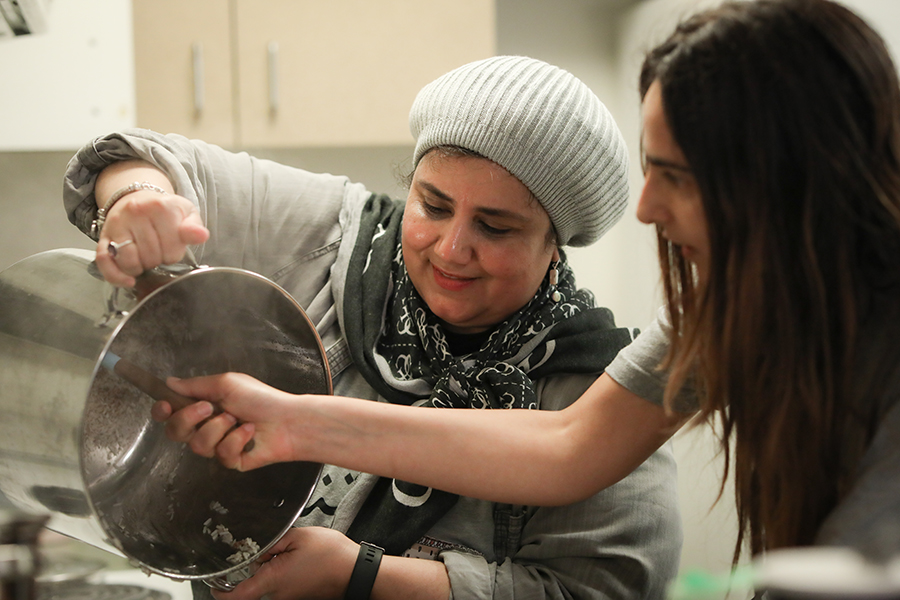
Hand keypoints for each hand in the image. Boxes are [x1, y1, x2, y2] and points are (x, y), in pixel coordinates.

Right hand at [96, 188, 208, 286]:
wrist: (138, 198)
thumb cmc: (165, 211)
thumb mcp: (186, 213)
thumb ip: (193, 227)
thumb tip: (201, 235)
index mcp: (160, 207)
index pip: (172, 248)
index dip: (175, 254)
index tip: (174, 248)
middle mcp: (136, 212)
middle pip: (150, 256)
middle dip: (158, 260)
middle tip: (159, 251)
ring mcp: (117, 224)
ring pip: (128, 260)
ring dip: (140, 268)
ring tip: (146, 259)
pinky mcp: (104, 237)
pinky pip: (104, 261)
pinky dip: (116, 275)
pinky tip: (129, 280)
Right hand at [151, 372, 303, 469]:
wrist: (287, 420)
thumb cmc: (261, 399)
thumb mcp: (226, 384)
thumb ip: (195, 385)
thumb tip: (169, 383)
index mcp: (203, 406)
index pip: (170, 412)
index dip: (162, 410)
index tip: (165, 405)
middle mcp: (206, 426)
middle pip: (175, 431)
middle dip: (189, 418)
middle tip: (209, 408)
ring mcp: (217, 445)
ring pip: (197, 444)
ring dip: (218, 428)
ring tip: (238, 419)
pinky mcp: (229, 460)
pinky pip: (220, 454)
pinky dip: (237, 439)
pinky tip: (249, 431)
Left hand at [209, 527, 356, 599]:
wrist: (356, 572)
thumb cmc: (332, 556)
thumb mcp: (298, 536)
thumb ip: (271, 542)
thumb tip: (256, 550)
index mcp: (273, 580)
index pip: (236, 596)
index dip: (220, 592)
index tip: (214, 584)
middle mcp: (278, 594)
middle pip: (254, 584)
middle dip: (259, 565)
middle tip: (273, 549)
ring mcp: (290, 597)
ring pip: (270, 582)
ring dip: (274, 567)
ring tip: (294, 552)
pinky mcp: (299, 596)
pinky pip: (284, 585)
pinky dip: (286, 571)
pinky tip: (302, 559)